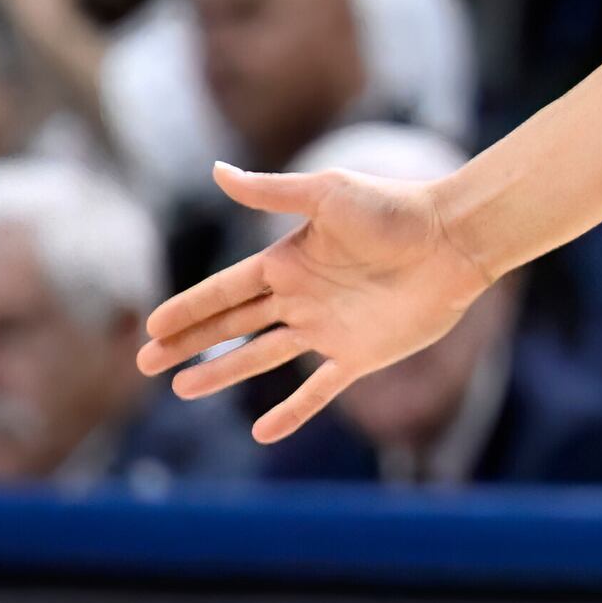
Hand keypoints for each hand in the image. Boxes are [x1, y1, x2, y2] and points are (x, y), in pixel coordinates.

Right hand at [138, 165, 499, 441]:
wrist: (455, 238)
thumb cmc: (395, 209)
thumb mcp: (328, 194)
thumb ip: (272, 193)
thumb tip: (216, 171)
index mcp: (287, 261)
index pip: (224, 290)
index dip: (188, 308)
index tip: (150, 325)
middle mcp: (302, 297)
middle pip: (233, 325)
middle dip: (190, 343)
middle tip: (146, 362)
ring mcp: (328, 328)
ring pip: (262, 357)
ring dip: (223, 373)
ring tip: (183, 389)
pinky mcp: (361, 355)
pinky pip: (319, 390)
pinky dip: (293, 412)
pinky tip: (262, 431)